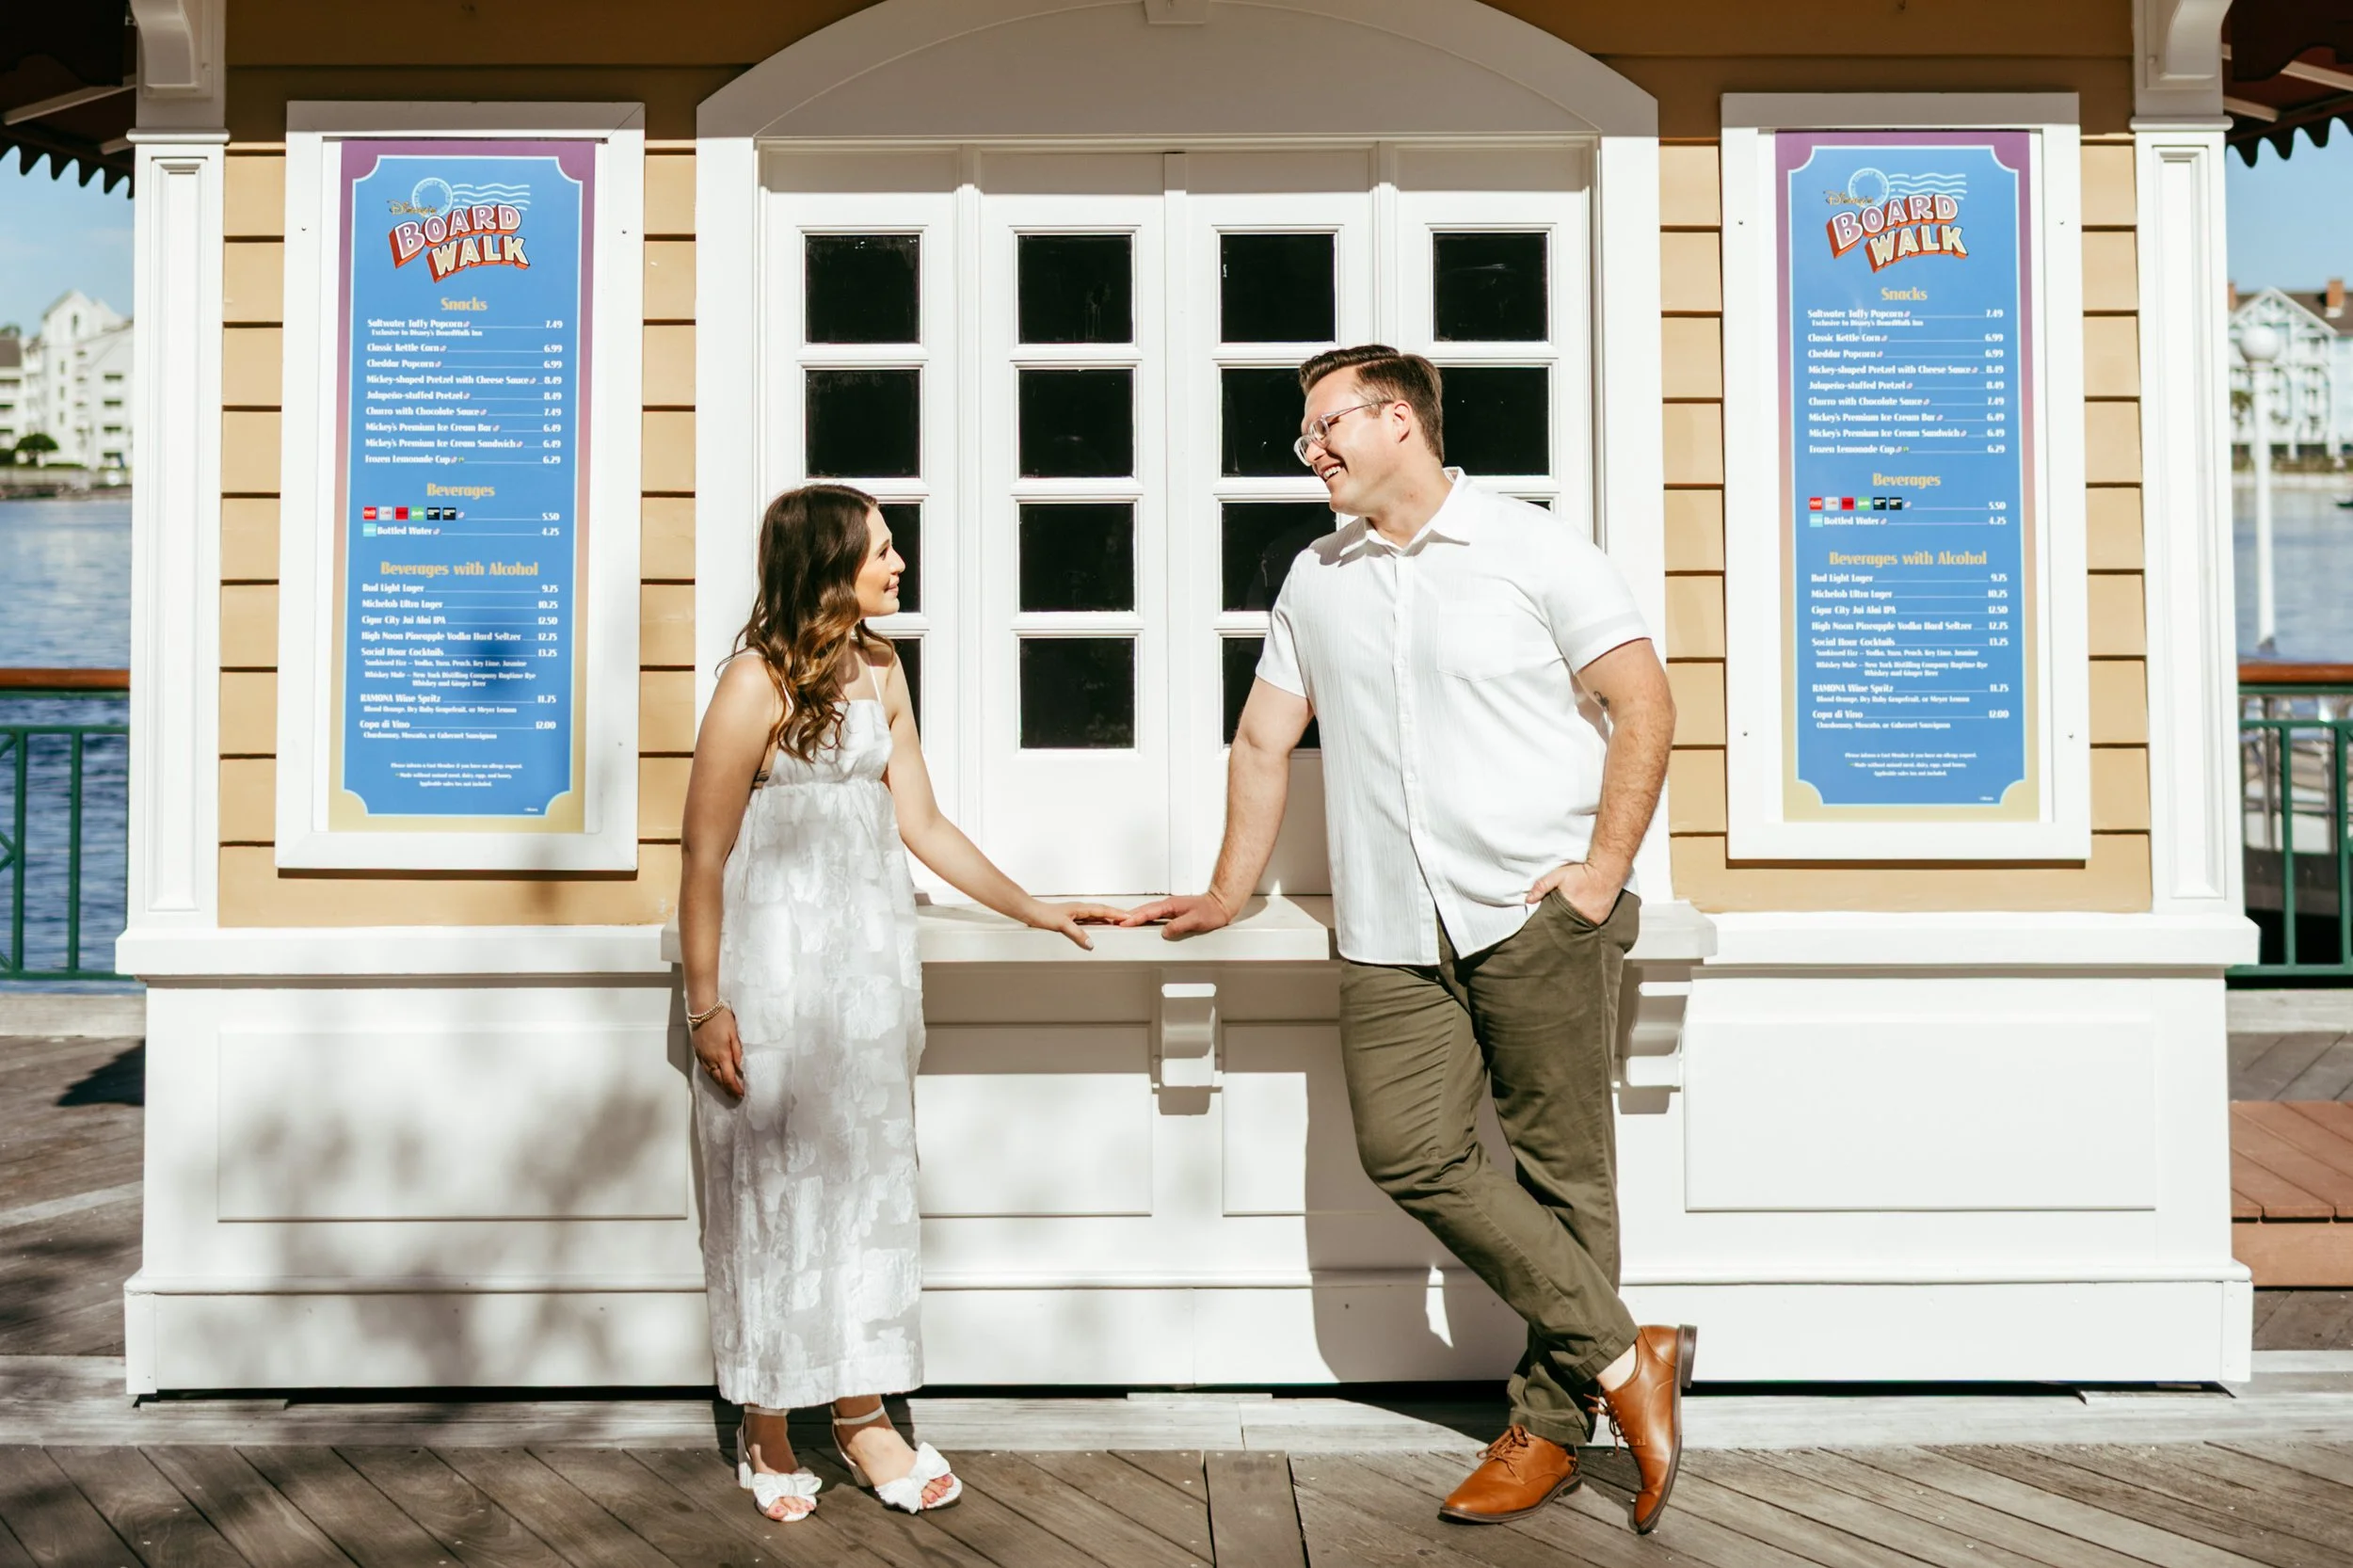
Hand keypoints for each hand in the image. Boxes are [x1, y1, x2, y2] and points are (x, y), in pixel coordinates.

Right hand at [692, 1007, 745, 1096]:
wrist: (703, 1009)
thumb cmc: (721, 1019)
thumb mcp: (734, 1034)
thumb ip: (738, 1052)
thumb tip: (741, 1068)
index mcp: (721, 1055)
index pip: (729, 1078)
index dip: (735, 1088)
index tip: (741, 1094)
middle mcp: (710, 1059)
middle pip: (719, 1080)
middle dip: (727, 1090)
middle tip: (735, 1097)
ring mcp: (702, 1056)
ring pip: (711, 1076)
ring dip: (719, 1085)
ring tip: (726, 1090)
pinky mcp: (698, 1052)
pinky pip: (705, 1069)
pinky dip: (711, 1076)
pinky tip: (715, 1076)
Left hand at [1028, 901, 1127, 949]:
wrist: (1031, 912)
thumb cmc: (1044, 915)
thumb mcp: (1062, 925)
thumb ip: (1077, 934)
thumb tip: (1090, 943)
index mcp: (1080, 907)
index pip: (1103, 910)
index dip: (1116, 914)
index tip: (1128, 916)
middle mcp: (1079, 909)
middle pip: (1102, 911)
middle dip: (1116, 914)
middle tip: (1128, 919)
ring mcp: (1075, 913)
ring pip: (1096, 915)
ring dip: (1108, 918)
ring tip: (1118, 923)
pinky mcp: (1070, 918)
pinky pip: (1089, 919)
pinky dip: (1098, 922)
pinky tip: (1098, 927)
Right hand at [1117, 893, 1232, 940]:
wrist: (1220, 905)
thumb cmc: (1211, 911)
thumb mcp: (1195, 921)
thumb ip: (1179, 926)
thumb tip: (1164, 932)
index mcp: (1171, 905)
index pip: (1149, 912)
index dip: (1135, 918)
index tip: (1124, 922)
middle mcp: (1169, 904)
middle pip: (1144, 910)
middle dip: (1130, 916)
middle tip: (1117, 922)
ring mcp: (1170, 907)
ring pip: (1148, 911)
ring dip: (1136, 916)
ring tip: (1124, 922)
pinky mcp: (1173, 911)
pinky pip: (1155, 914)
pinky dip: (1145, 916)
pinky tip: (1143, 921)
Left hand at [1529, 861, 1621, 925]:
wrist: (1607, 869)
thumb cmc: (1582, 872)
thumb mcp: (1558, 876)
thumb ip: (1542, 886)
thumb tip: (1528, 900)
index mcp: (1571, 910)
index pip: (1557, 922)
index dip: (1552, 922)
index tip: (1546, 923)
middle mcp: (1584, 918)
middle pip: (1569, 926)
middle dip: (1562, 924)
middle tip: (1557, 920)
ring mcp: (1595, 919)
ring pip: (1581, 925)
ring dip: (1575, 923)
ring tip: (1569, 918)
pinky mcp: (1603, 917)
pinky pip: (1591, 923)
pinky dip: (1585, 920)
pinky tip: (1581, 915)